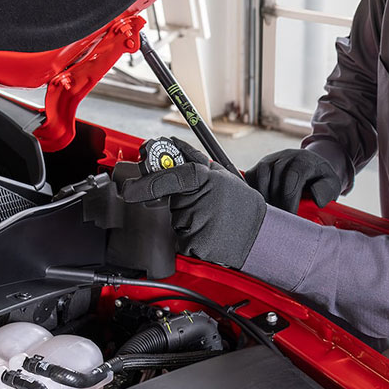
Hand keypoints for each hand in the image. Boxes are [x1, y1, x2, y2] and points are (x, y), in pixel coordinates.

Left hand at [121, 138, 264, 268]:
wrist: (259, 233)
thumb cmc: (241, 203)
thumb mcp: (222, 174)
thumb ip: (194, 159)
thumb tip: (172, 143)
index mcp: (202, 179)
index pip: (167, 178)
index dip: (145, 184)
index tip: (129, 189)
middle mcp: (196, 201)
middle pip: (173, 202)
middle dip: (184, 203)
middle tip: (208, 205)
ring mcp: (194, 224)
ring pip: (177, 222)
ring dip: (190, 221)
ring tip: (213, 220)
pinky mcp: (194, 245)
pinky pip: (182, 240)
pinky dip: (193, 238)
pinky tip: (211, 234)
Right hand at [244, 148, 341, 213]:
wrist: (312, 167)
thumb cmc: (321, 181)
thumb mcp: (332, 185)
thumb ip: (327, 192)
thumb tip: (316, 199)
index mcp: (305, 160)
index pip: (293, 176)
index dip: (289, 199)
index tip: (290, 217)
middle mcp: (286, 156)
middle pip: (275, 177)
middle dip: (277, 202)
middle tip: (280, 221)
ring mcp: (272, 158)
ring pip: (260, 176)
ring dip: (264, 197)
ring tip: (272, 214)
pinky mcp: (260, 165)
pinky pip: (251, 177)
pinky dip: (255, 192)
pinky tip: (263, 205)